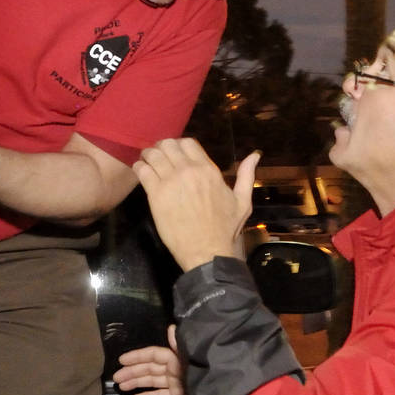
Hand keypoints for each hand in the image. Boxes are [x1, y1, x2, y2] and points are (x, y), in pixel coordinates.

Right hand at [113, 325, 187, 394]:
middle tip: (116, 378)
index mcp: (175, 358)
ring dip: (136, 383)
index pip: (152, 355)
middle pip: (149, 368)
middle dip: (132, 372)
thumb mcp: (189, 357)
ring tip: (121, 387)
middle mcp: (173, 368)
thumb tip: (170, 327)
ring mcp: (175, 383)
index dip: (137, 356)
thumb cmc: (203, 373)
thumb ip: (178, 345)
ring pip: (152, 382)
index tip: (121, 360)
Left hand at [133, 138, 259, 271]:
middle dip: (161, 148)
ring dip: (148, 156)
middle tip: (158, 157)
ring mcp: (171, 181)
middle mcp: (189, 170)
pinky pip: (142, 170)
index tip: (174, 154)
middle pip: (168, 144)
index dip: (178, 145)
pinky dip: (139, 168)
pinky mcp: (156, 194)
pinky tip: (142, 173)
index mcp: (208, 170)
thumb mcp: (242, 201)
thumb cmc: (224, 229)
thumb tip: (255, 155)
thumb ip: (246, 176)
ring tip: (147, 163)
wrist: (207, 251)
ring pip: (153, 154)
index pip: (188, 143)